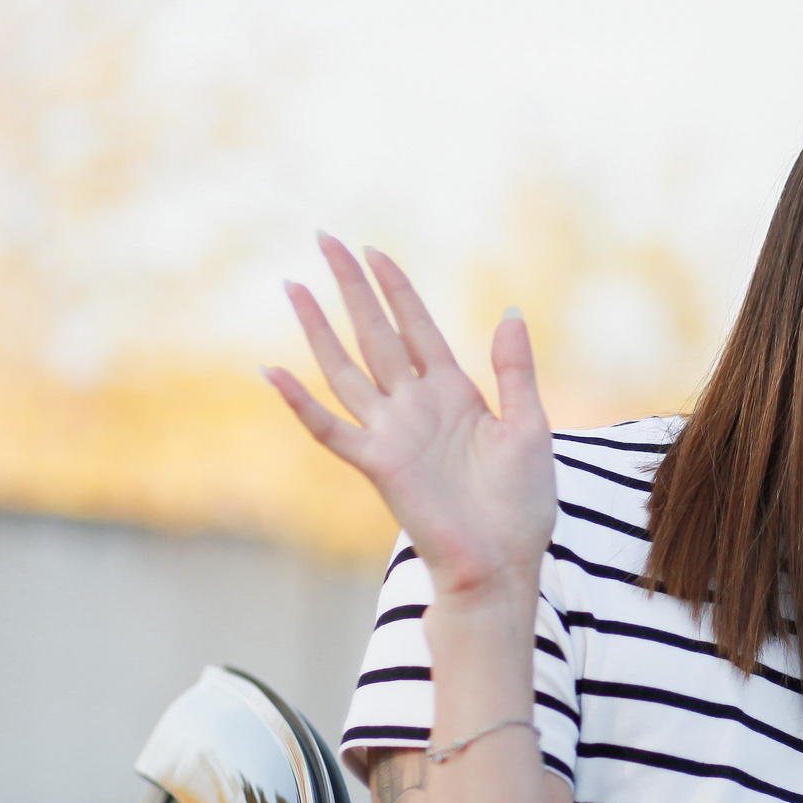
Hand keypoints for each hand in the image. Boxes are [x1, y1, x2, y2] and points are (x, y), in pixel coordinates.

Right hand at [265, 234, 555, 603]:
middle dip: (351, 288)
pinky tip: (273, 371)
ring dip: (319, 328)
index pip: (417, 326)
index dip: (396, 288)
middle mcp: (415, 406)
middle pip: (376, 334)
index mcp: (454, 393)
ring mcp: (392, 433)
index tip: (374, 250)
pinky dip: (301, 403)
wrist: (505, 562)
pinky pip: (330, 430)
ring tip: (295, 287)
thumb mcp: (529, 426)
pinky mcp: (377, 465)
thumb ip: (514, 369)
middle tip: (325, 240)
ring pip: (346, 368)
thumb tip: (509, 310)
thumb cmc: (521, 504)